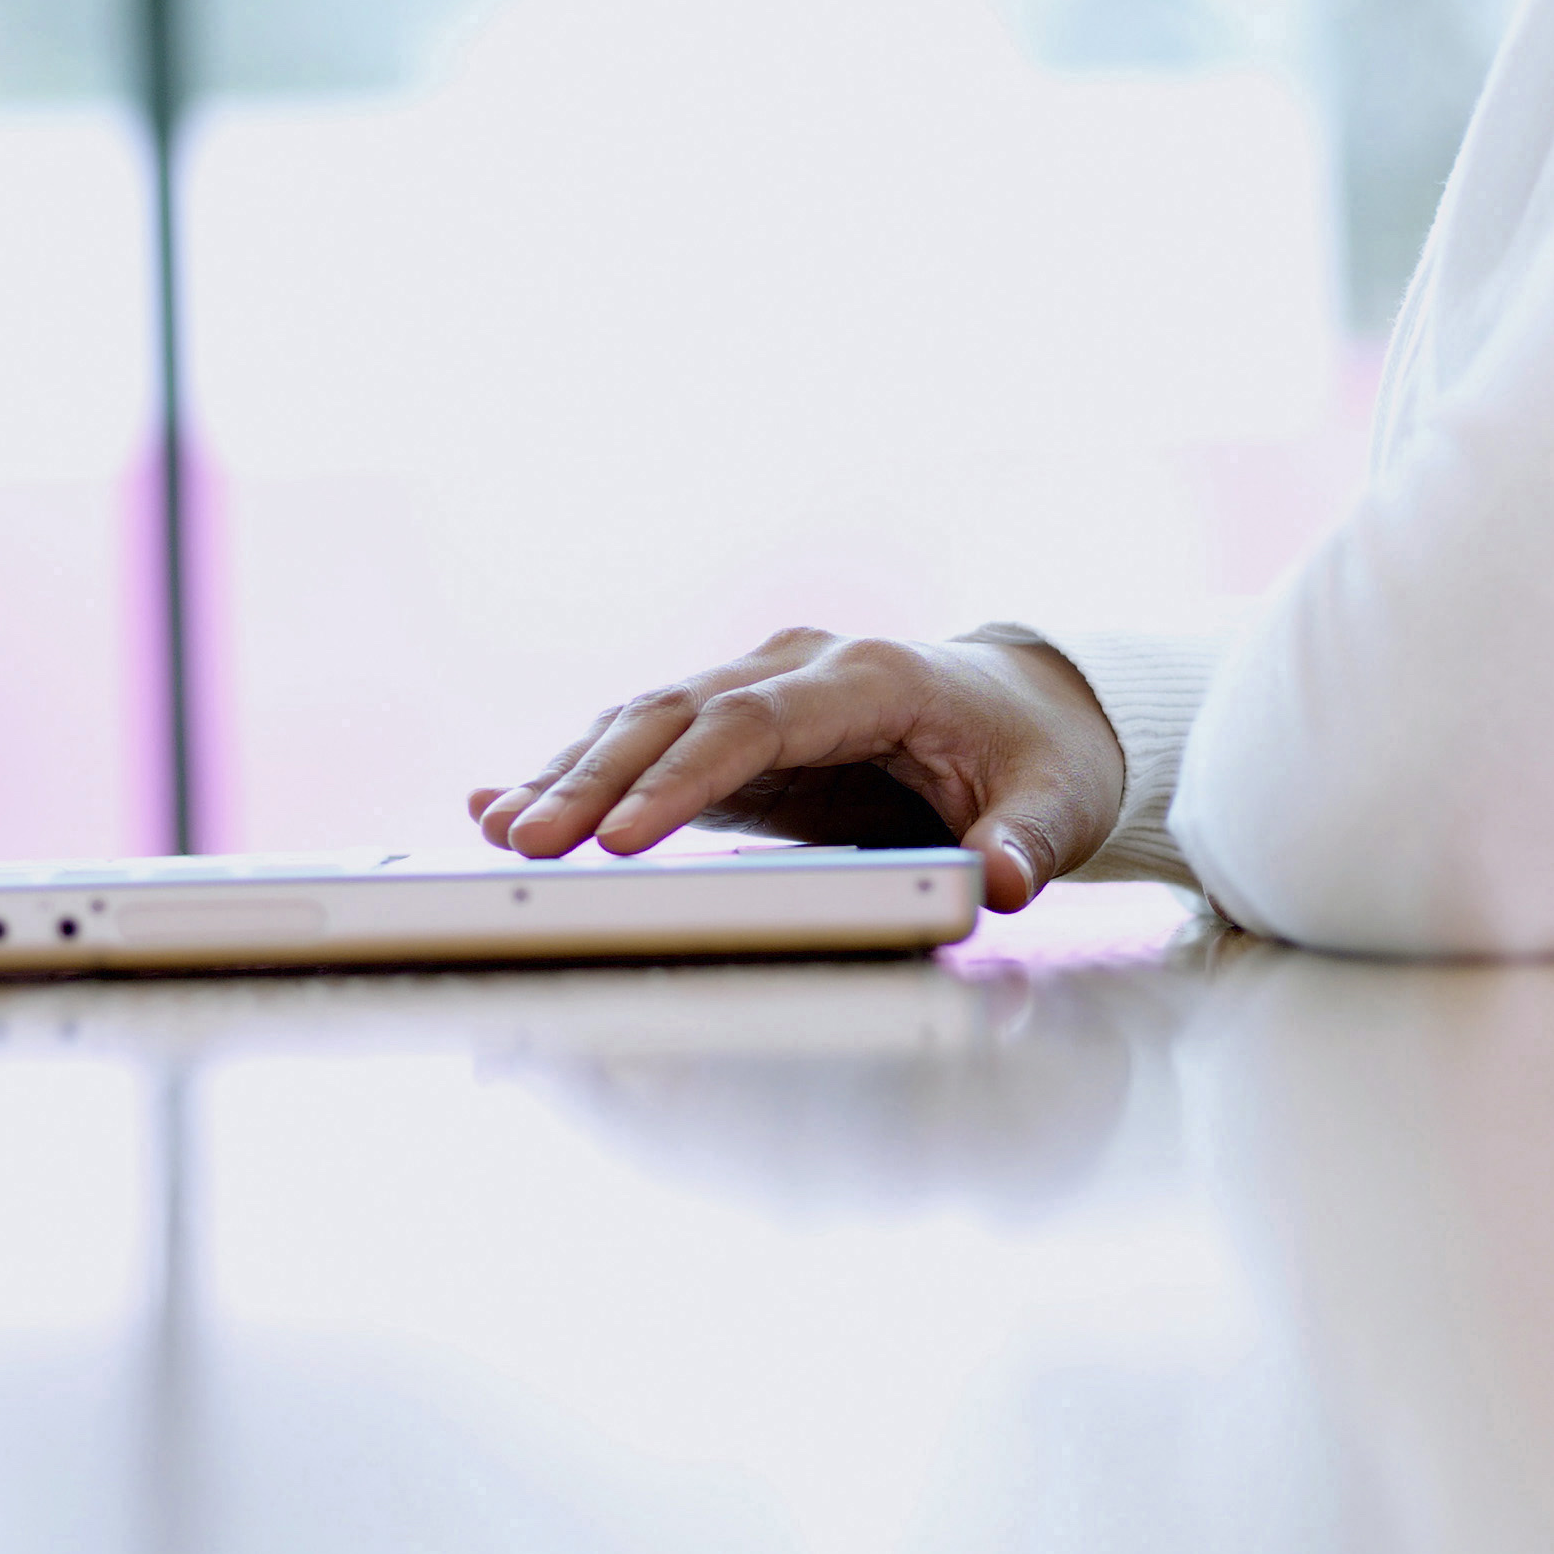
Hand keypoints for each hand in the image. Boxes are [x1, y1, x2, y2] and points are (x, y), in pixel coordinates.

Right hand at [469, 625, 1128, 913]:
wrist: (1031, 707)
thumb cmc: (1039, 758)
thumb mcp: (1057, 803)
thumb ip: (1025, 844)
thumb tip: (998, 886)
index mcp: (872, 677)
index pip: (757, 721)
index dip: (684, 778)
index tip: (623, 841)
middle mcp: (799, 667)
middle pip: (676, 713)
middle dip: (594, 779)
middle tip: (524, 846)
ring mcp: (758, 686)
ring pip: (642, 719)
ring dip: (568, 776)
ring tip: (496, 834)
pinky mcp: (733, 725)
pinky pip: (642, 741)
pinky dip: (576, 772)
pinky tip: (502, 804)